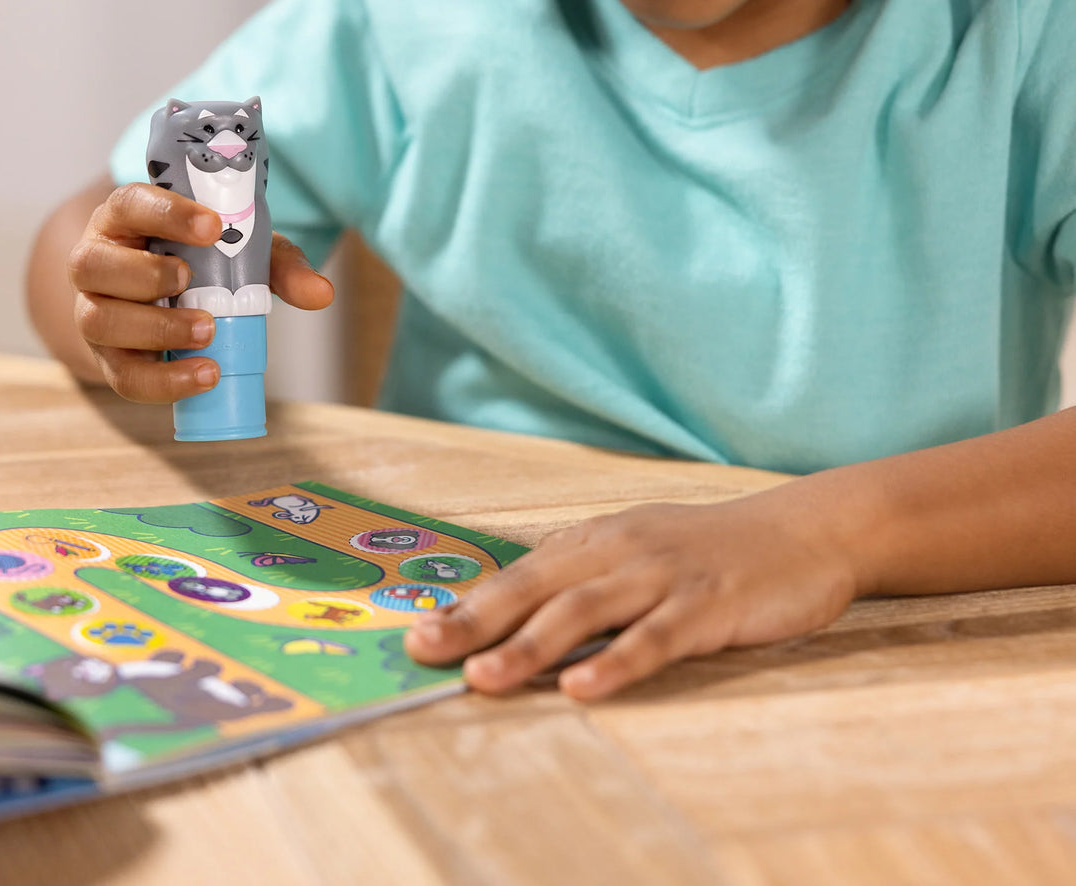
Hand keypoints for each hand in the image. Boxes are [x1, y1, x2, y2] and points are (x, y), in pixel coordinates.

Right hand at [68, 182, 332, 401]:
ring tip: (207, 332)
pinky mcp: (108, 358)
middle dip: (145, 275)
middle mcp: (96, 262)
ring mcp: (93, 311)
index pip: (129, 203)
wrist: (168, 303)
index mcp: (124, 220)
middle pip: (92, 265)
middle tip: (190, 280)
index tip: (212, 226)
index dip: (166, 213)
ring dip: (156, 328)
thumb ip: (280, 266)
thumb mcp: (242, 253)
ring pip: (98, 321)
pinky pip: (122, 375)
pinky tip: (205, 375)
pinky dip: (164, 381)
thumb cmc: (202, 263)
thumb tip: (321, 294)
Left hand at [404, 493, 858, 700]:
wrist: (800, 529)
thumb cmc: (706, 550)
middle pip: (535, 589)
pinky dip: (616, 663)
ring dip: (529, 647)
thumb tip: (516, 615)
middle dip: (475, 622)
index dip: (466, 606)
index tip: (417, 636)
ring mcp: (661, 577)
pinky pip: (654, 638)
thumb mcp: (636, 550)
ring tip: (483, 677)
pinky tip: (583, 688)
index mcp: (596, 541)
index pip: (519, 575)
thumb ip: (583, 577)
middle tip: (423, 652)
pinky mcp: (706, 605)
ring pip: (583, 613)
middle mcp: (619, 552)